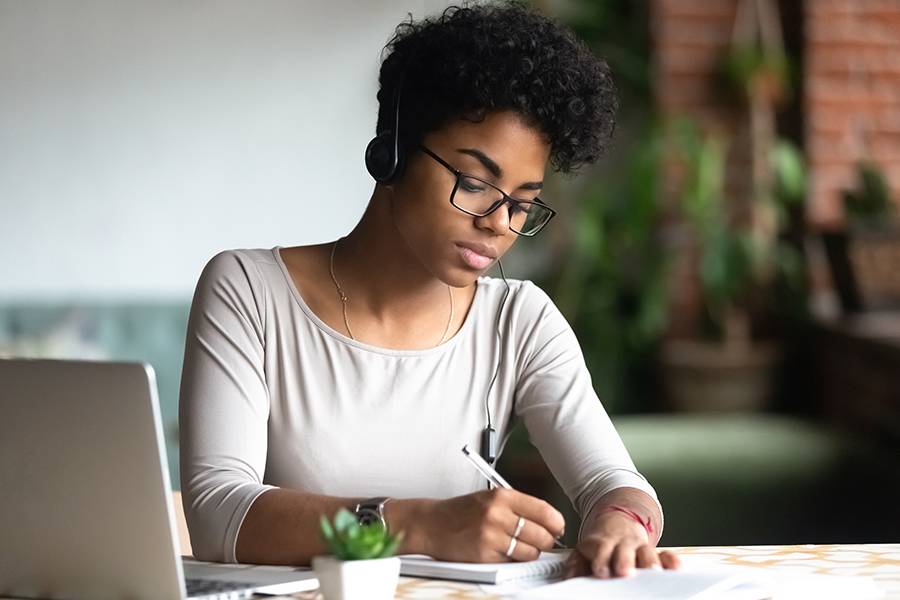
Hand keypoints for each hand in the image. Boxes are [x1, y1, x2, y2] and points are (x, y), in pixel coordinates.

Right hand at [423, 488, 565, 562]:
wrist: (431, 524)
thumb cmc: (460, 512)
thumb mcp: (490, 498)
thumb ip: (518, 507)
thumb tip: (549, 522)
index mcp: (502, 496)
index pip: (544, 510)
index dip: (557, 523)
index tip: (558, 528)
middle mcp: (498, 514)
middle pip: (542, 535)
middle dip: (546, 541)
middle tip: (541, 541)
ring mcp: (491, 536)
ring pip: (530, 552)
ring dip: (529, 553)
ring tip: (517, 546)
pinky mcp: (484, 555)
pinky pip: (512, 562)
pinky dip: (511, 560)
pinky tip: (501, 552)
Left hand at [563, 509, 679, 578]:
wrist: (616, 523)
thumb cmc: (600, 545)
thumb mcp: (584, 551)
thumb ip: (576, 564)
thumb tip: (570, 579)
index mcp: (603, 544)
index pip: (601, 550)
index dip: (601, 559)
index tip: (601, 571)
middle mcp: (622, 544)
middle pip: (625, 551)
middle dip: (625, 561)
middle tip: (625, 572)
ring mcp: (640, 548)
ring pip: (647, 552)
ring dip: (650, 562)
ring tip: (654, 573)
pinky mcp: (656, 553)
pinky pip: (666, 555)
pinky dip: (671, 561)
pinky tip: (676, 568)